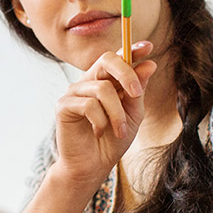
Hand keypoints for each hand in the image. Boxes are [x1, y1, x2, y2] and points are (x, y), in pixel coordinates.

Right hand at [53, 41, 156, 188]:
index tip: (148, 46)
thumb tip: (149, 64)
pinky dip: (100, 121)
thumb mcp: (133, 114)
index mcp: (106, 81)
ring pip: (102, 89)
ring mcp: (75, 92)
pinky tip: (98, 132)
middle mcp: (89, 82)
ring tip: (119, 131)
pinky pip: (89, 105)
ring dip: (116, 113)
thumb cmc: (112, 141)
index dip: (131, 50)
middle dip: (126, 73)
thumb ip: (138, 90)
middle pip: (107, 60)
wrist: (92, 166)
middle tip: (136, 94)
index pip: (118, 58)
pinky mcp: (63, 105)